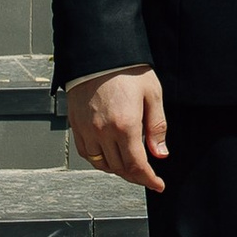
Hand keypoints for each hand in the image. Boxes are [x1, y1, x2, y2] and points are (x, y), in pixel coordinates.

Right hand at [65, 67, 168, 191]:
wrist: (98, 52)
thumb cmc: (127, 69)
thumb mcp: (152, 94)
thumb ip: (157, 126)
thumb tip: (160, 154)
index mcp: (125, 125)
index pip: (137, 165)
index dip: (149, 179)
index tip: (158, 184)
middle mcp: (103, 132)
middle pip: (120, 168)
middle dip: (136, 176)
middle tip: (147, 176)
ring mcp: (87, 130)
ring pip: (102, 164)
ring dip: (118, 170)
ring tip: (130, 167)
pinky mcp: (76, 125)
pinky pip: (86, 153)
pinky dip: (99, 161)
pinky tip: (109, 157)